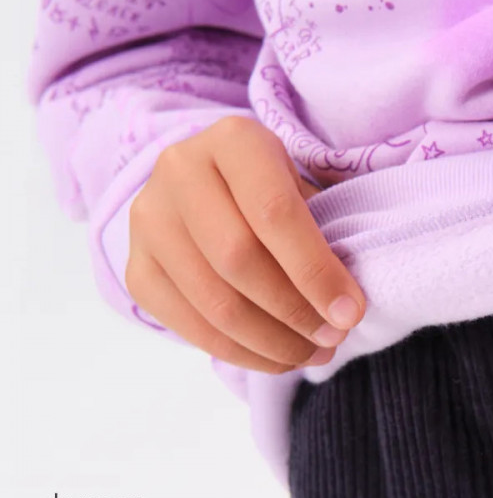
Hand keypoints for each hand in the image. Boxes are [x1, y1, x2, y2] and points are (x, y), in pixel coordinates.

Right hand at [125, 116, 365, 372]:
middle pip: (238, 259)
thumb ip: (324, 233)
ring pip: (213, 301)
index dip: (315, 270)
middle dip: (295, 311)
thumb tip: (344, 307)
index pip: (273, 212)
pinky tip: (273, 357)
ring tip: (309, 354)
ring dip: (270, 342)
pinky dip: (238, 352)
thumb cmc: (271, 189)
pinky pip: (187, 326)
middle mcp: (179, 171)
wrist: (206, 186)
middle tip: (332, 339)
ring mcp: (148, 221)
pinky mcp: (137, 269)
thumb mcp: (301, 187)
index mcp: (232, 140)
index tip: (350, 313)